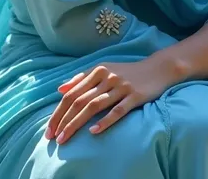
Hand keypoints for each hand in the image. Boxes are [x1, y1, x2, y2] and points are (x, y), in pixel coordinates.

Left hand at [46, 58, 174, 143]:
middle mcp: (107, 77)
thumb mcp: (104, 69)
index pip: (72, 93)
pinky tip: (94, 131)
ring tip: (65, 138)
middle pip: (80, 100)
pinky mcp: (134, 96)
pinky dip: (105, 121)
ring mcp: (121, 86)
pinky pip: (117, 110)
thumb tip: (60, 88)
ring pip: (94, 106)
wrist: (157, 69)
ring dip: (77, 123)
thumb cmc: (127, 72)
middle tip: (54, 138)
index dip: (59, 111)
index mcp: (97, 70)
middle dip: (64, 120)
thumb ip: (82, 78)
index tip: (50, 129)